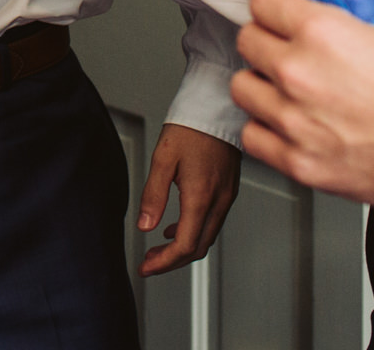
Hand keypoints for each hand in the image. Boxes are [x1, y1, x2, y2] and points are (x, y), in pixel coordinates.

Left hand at [138, 125, 240, 273]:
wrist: (216, 107)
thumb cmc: (190, 127)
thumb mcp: (163, 158)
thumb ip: (153, 194)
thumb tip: (145, 225)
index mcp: (201, 196)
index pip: (185, 246)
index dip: (164, 262)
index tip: (146, 267)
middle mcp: (219, 201)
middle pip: (199, 247)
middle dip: (172, 260)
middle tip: (149, 261)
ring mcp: (227, 196)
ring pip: (207, 236)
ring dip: (183, 246)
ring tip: (158, 247)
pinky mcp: (229, 189)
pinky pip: (213, 221)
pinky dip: (194, 230)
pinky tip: (176, 225)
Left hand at [231, 0, 373, 218]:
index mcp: (322, 32)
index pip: (263, 2)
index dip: (272, 3)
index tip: (278, 10)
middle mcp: (299, 74)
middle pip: (247, 42)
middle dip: (263, 39)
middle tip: (280, 46)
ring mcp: (295, 121)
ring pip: (243, 89)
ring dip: (259, 84)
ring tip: (277, 87)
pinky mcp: (301, 163)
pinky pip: (254, 139)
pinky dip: (264, 130)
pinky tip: (280, 126)